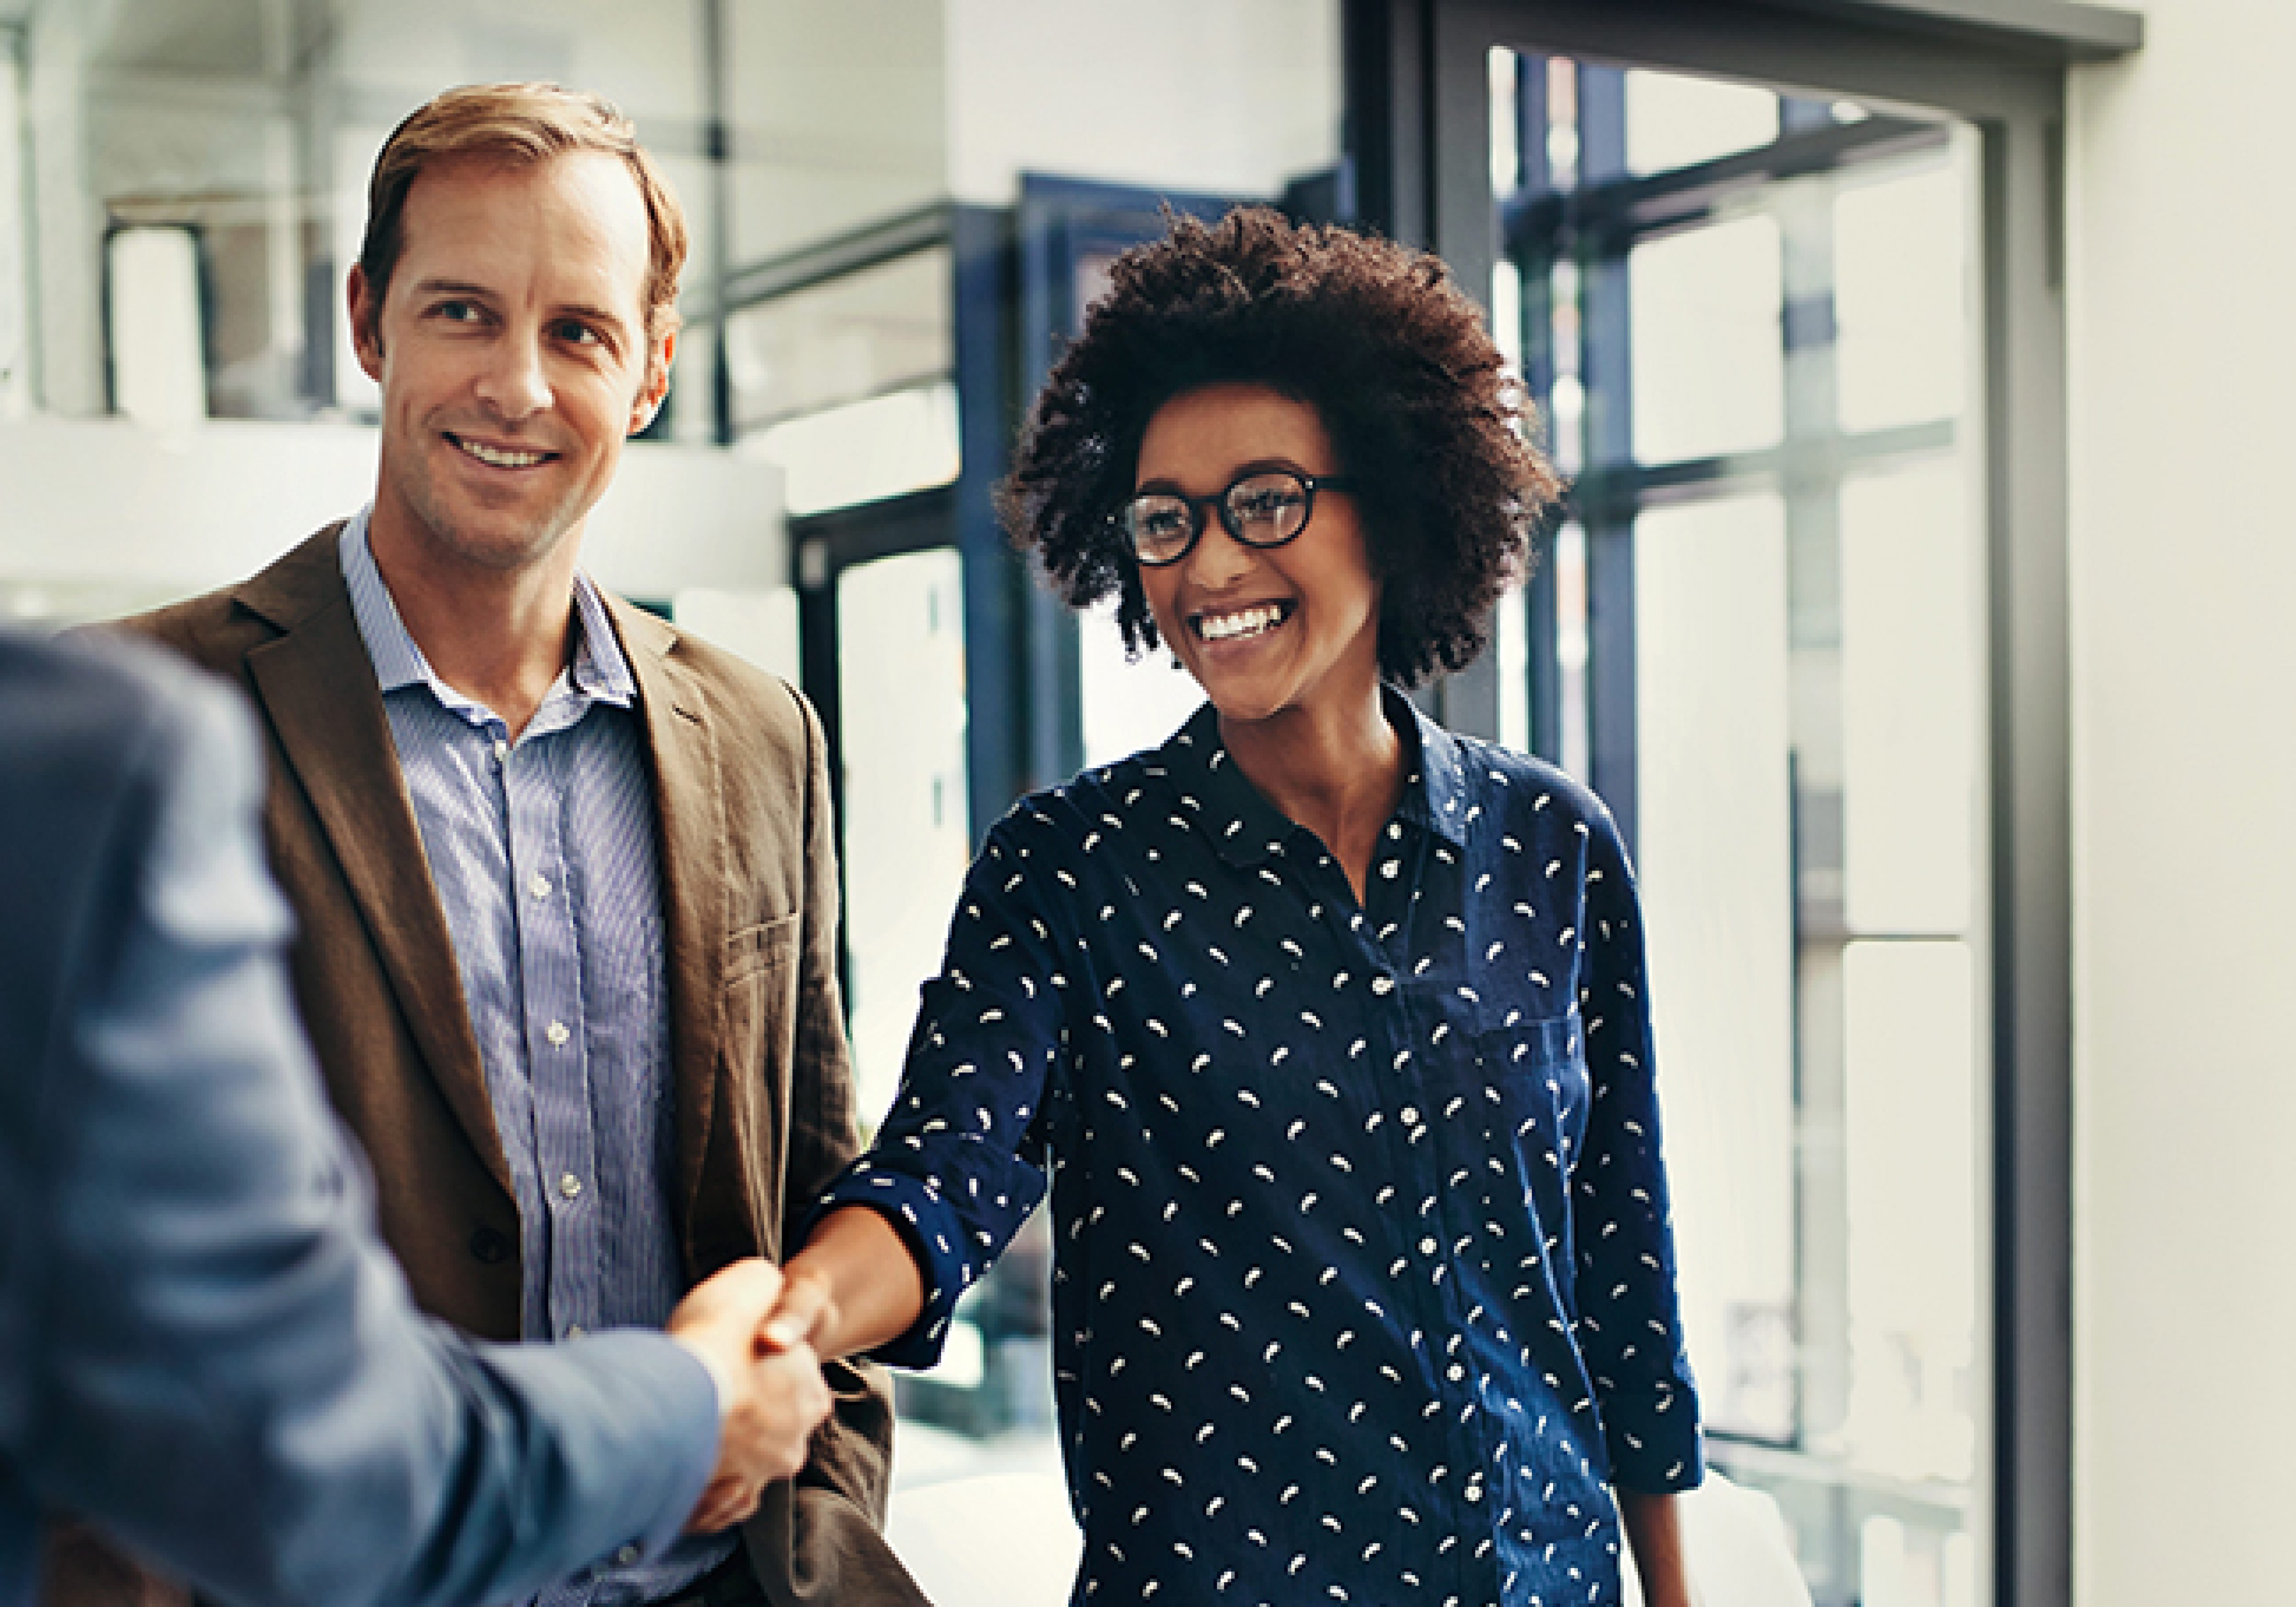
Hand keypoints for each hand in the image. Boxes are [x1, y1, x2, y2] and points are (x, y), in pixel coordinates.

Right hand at [666, 1260, 833, 1533]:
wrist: (676, 1392)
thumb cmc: (716, 1339)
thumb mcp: (753, 1281)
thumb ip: (766, 1290)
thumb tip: (766, 1290)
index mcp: (811, 1394)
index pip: (791, 1382)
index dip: (758, 1367)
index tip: (729, 1361)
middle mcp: (794, 1442)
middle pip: (769, 1427)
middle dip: (744, 1416)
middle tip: (706, 1396)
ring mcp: (758, 1477)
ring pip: (742, 1464)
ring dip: (721, 1451)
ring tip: (686, 1427)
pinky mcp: (719, 1506)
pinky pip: (714, 1501)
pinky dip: (702, 1488)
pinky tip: (685, 1463)